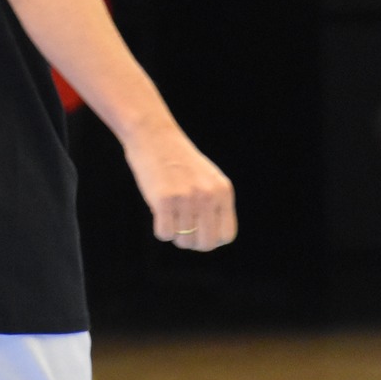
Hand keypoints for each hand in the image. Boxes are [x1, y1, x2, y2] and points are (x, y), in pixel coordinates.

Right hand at [125, 125, 236, 252]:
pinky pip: (164, 234)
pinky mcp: (165, 199)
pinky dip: (159, 229)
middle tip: (180, 227)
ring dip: (173, 231)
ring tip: (168, 210)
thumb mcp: (206, 179)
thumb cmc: (178, 161)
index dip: (211, 239)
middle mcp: (208, 195)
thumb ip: (214, 205)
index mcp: (223, 191)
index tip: (198, 232)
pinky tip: (158, 211)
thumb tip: (211, 241)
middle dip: (191, 242)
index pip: (226, 236)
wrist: (154, 136)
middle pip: (205, 243)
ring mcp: (187, 198)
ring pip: (182, 240)